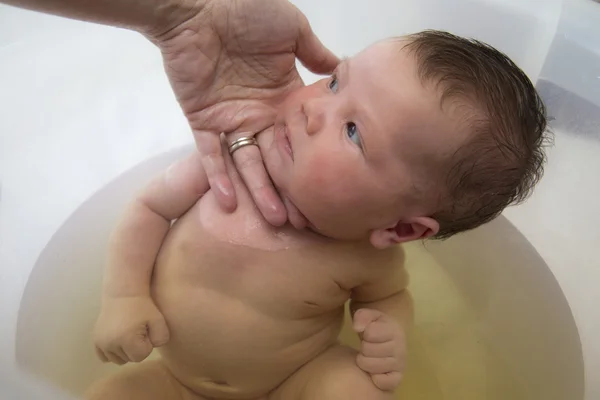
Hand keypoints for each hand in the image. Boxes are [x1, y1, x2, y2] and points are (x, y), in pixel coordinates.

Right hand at [93, 296, 168, 364]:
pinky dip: (112, 352)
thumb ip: (161, 339)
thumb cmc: (143, 306)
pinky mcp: (96, 340)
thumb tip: (152, 348)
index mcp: (126, 339)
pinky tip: (119, 341)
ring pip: (117, 359)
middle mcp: (111, 344)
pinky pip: (104, 357)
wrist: (123, 294)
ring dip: (125, 351)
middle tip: (138, 330)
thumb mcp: (159, 321)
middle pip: (129, 359)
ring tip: (129, 334)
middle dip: (136, 348)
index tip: (146, 331)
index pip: (141, 356)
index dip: (147, 345)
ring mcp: (101, 343)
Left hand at [152, 0, 338, 225]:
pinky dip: (217, 176)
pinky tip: (230, 202)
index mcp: (282, 97)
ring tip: (275, 220)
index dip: (311, 162)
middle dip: (289, 189)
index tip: (327, 189)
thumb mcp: (292, 29)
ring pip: (247, 163)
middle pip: (276, 159)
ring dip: (259, 191)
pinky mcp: (202, 121)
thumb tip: (341, 70)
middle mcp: (260, 116)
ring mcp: (231, 121)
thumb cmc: (247, 11)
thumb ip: (315, 53)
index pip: (300, 137)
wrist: (200, 4)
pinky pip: (209, 154)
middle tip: (304, 220)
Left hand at [352, 308, 405, 390]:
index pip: (370, 333)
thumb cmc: (377, 326)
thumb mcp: (369, 316)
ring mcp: (400, 364)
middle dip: (363, 348)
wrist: (390, 338)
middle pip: (368, 350)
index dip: (365, 333)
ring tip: (370, 357)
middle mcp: (400, 348)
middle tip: (368, 347)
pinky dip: (375, 378)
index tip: (368, 334)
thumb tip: (357, 328)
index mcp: (394, 330)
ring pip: (372, 367)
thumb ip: (362, 316)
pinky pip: (384, 382)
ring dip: (365, 362)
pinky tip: (374, 371)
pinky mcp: (397, 378)